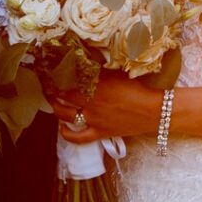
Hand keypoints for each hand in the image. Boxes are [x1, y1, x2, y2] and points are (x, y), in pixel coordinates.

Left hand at [51, 72, 167, 142]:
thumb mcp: (118, 74)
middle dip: (53, 89)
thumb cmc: (138, 89)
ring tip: (53, 101)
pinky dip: (67, 134)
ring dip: (56, 107)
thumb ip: (100, 71)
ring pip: (66, 114)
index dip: (57, 75)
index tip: (50, 70)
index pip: (68, 78)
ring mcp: (93, 119)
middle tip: (48, 84)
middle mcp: (91, 102)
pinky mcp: (99, 132)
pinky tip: (62, 128)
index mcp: (96, 85)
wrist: (153, 111)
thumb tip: (85, 63)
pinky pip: (78, 137)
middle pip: (63, 95)